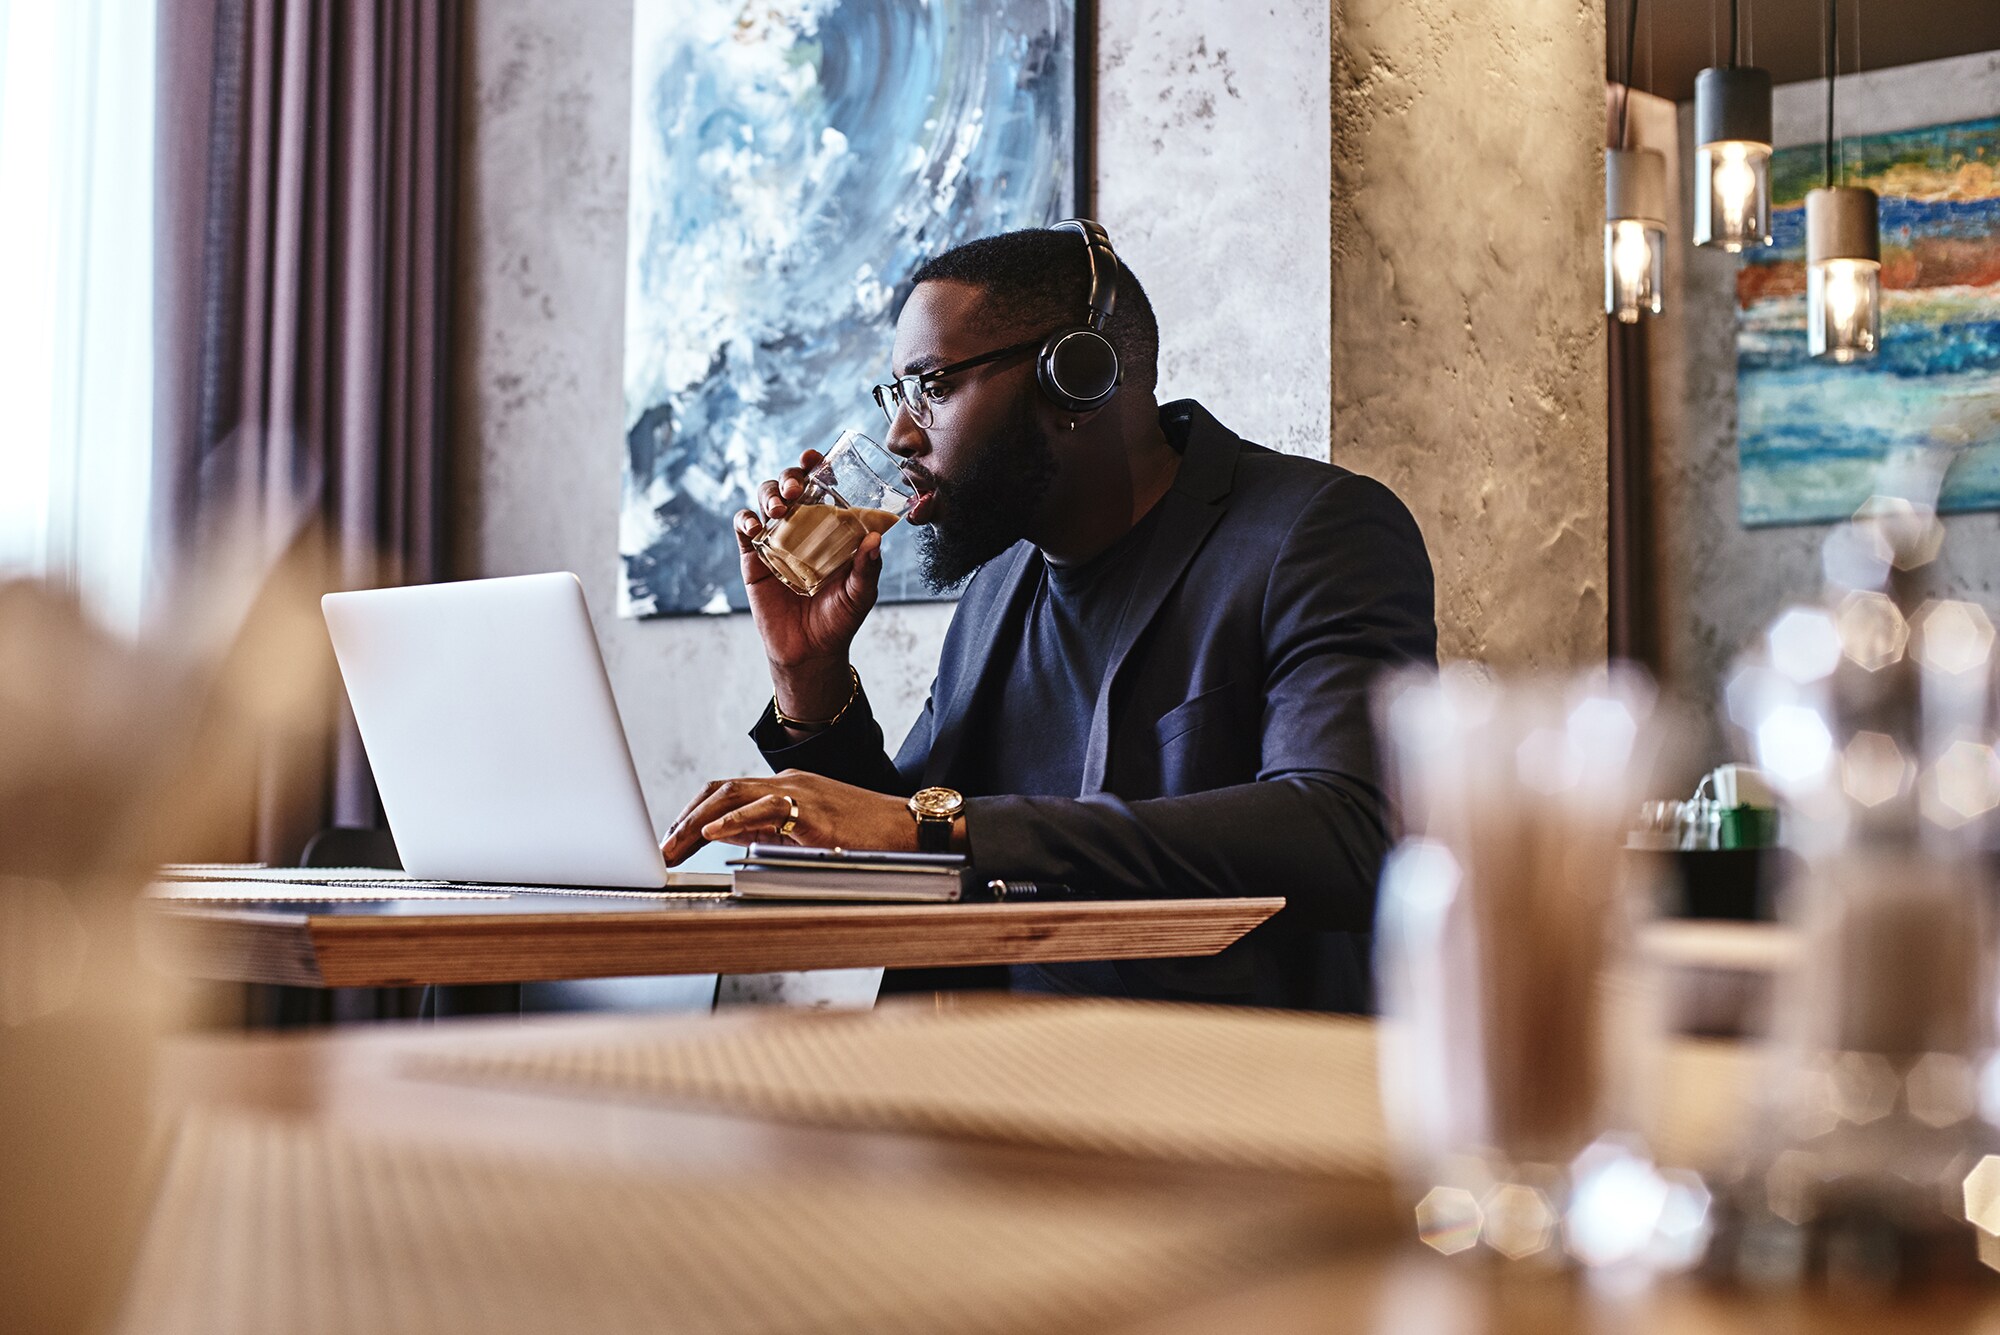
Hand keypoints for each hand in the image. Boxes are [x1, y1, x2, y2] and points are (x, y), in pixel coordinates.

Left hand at [660, 769, 916, 865]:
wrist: (908, 829)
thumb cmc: (866, 835)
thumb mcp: (809, 831)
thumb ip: (770, 829)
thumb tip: (728, 838)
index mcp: (787, 786)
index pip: (727, 791)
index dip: (693, 811)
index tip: (673, 836)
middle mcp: (789, 782)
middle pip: (721, 789)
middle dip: (685, 817)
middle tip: (662, 846)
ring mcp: (800, 792)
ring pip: (734, 793)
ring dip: (697, 820)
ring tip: (674, 842)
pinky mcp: (813, 810)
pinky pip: (763, 810)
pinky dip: (732, 821)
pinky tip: (711, 834)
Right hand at [737, 450, 884, 715]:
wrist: (810, 652)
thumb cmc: (840, 620)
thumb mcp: (860, 594)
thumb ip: (867, 569)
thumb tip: (876, 541)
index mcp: (829, 527)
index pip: (822, 486)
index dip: (816, 466)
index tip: (815, 457)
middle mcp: (802, 527)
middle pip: (789, 485)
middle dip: (789, 477)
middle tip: (795, 490)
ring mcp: (776, 539)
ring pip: (764, 500)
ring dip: (768, 495)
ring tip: (778, 509)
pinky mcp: (754, 557)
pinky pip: (744, 528)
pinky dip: (746, 520)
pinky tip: (756, 527)